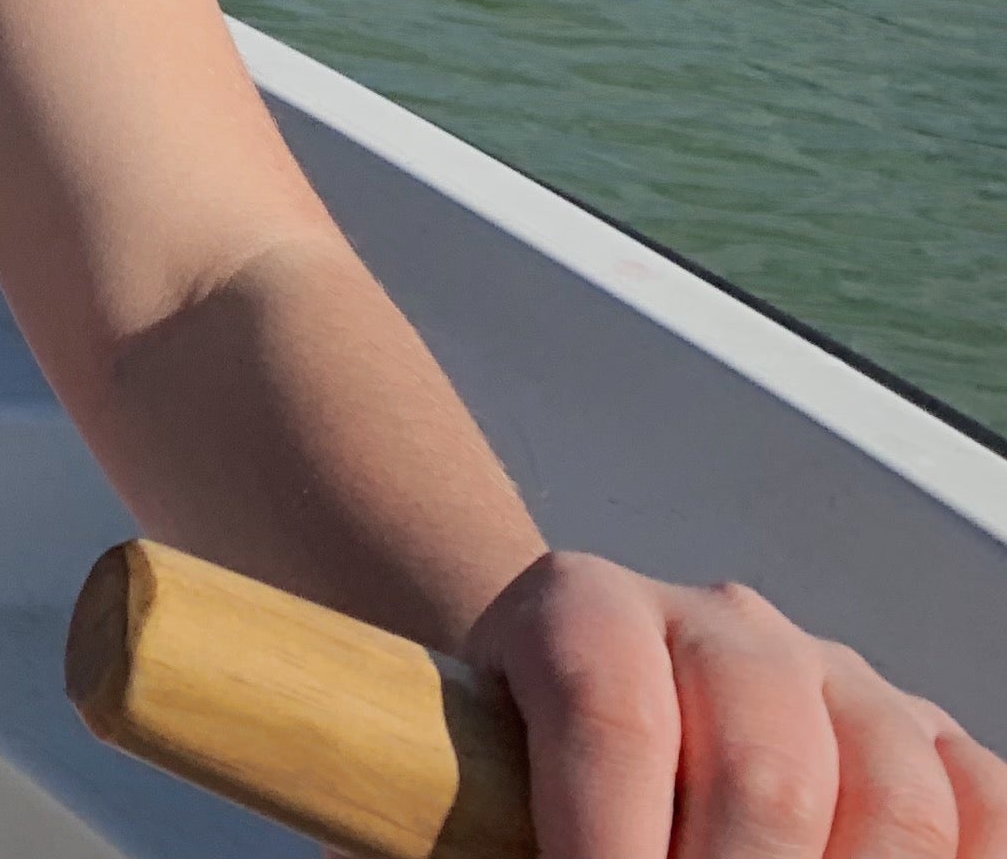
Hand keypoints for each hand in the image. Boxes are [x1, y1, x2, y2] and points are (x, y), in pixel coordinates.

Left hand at [472, 551, 1004, 858]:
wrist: (579, 709)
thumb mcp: (482, 785)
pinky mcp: (923, 734)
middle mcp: (722, 624)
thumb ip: (496, 831)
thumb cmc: (517, 770)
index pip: (608, 717)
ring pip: (892, 798)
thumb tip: (521, 857)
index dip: (606, 847)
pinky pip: (980, 803)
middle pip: (765, 771)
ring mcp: (836, 674)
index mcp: (586, 606)